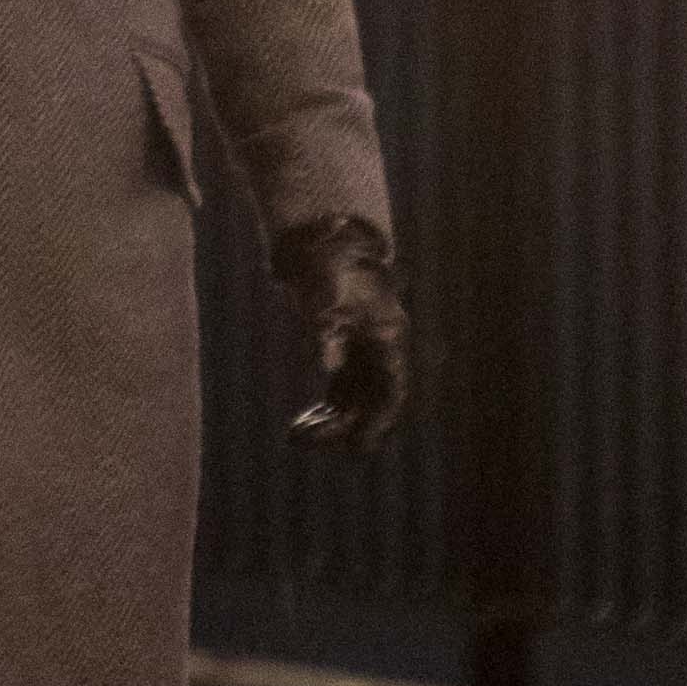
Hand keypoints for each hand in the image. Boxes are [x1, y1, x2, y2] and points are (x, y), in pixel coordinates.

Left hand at [274, 216, 408, 452]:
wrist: (321, 236)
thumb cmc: (325, 260)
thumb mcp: (324, 288)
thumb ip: (326, 324)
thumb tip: (326, 363)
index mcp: (386, 335)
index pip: (391, 392)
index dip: (377, 423)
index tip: (355, 449)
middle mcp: (379, 347)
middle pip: (371, 404)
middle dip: (342, 428)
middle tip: (301, 438)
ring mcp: (362, 349)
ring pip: (356, 401)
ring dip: (331, 423)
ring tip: (295, 435)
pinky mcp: (344, 348)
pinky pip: (341, 392)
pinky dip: (324, 410)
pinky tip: (300, 423)